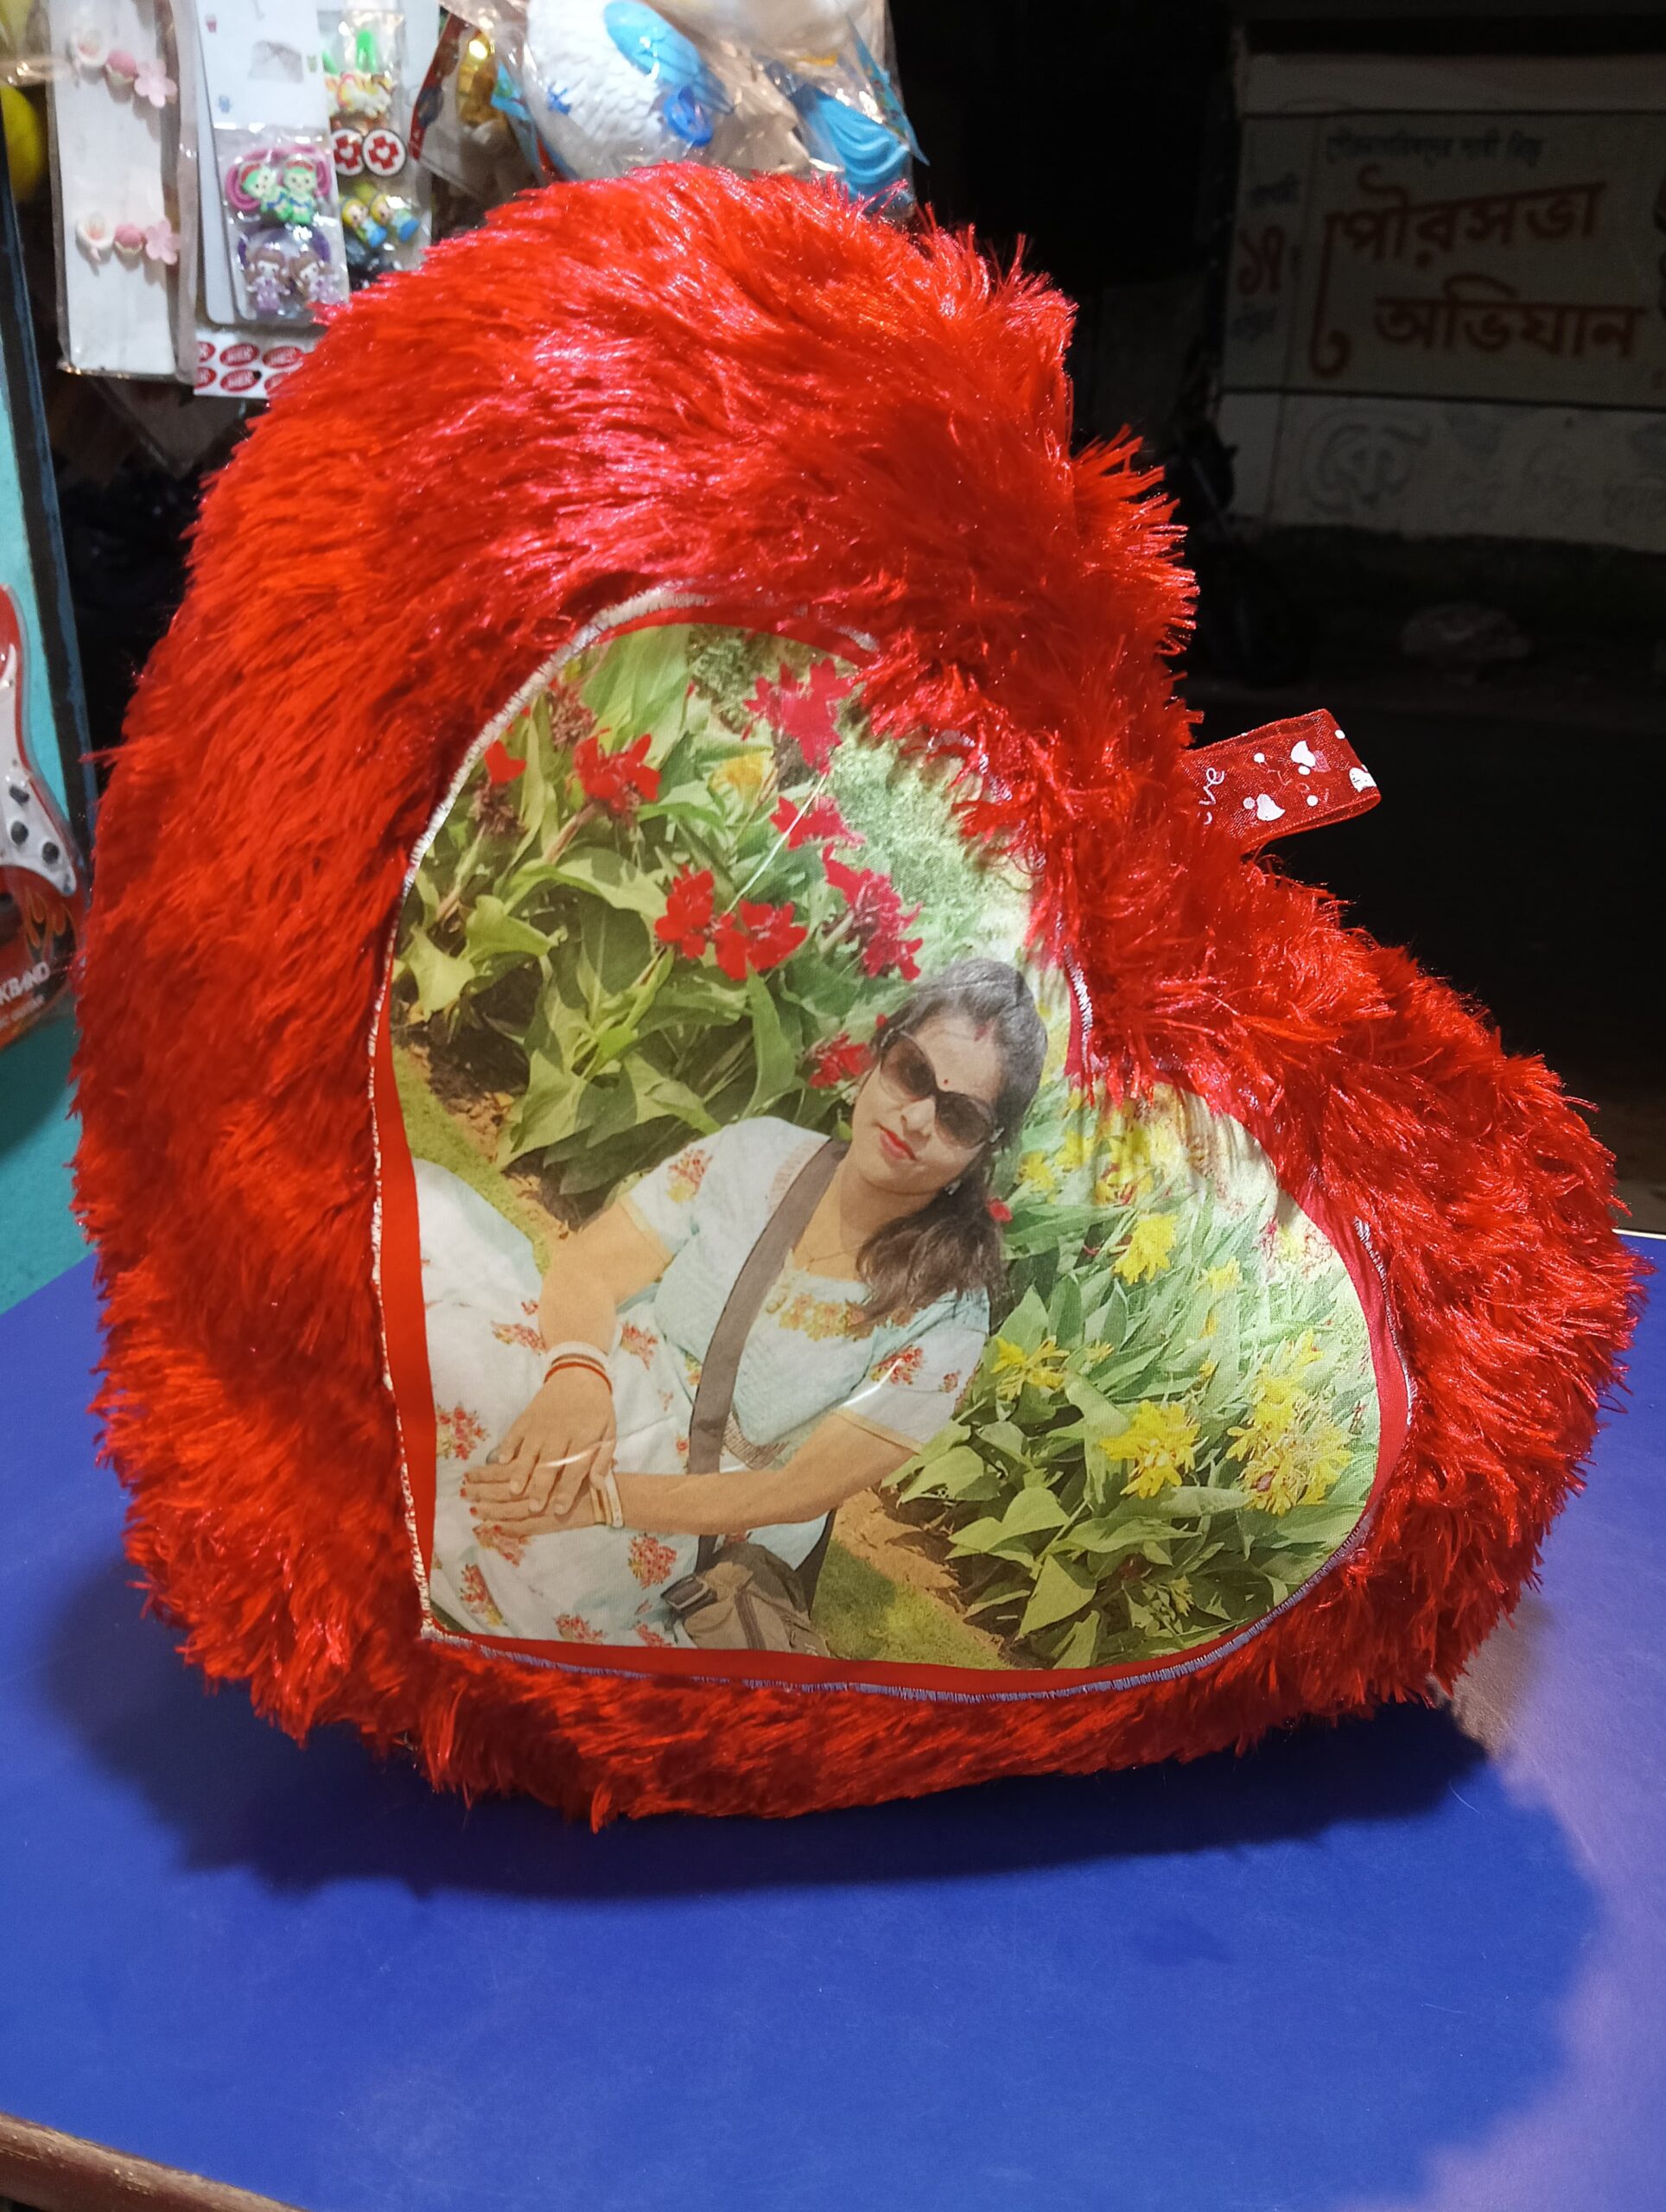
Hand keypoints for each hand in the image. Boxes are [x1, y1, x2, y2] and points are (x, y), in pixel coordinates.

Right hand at [463, 1365, 615, 1528]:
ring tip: (514, 1489)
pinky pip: (514, 1433)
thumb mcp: (609, 1432)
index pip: (575, 1468)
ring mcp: (542, 1424)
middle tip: (533, 1507)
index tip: (559, 1509)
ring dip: (520, 1471)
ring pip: (529, 1451)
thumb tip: (597, 1486)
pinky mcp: (527, 1416)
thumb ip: (603, 1459)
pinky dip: (507, 1446)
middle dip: (541, 1487)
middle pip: (550, 1463)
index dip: (567, 1490)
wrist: (579, 1374)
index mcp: (585, 1437)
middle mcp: (561, 1432)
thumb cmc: (597, 1408)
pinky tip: (500, 1461)